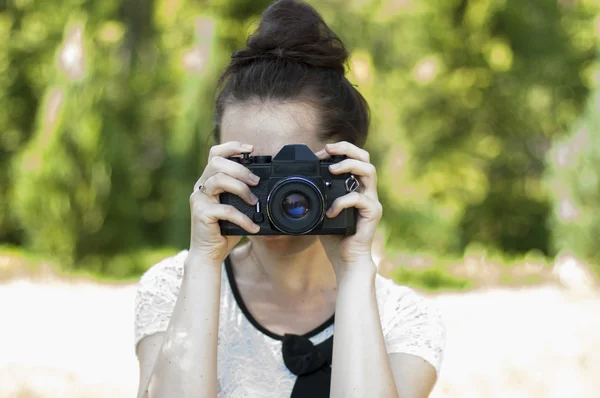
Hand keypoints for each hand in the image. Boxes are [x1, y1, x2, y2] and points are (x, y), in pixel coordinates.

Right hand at [189, 141, 261, 264]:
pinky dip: (243, 218)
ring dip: (241, 188)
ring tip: (253, 201)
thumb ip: (243, 193)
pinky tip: (253, 226)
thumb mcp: (236, 206)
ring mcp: (199, 199)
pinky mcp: (201, 213)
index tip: (251, 149)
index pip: (216, 154)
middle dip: (240, 169)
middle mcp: (201, 186)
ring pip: (219, 180)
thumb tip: (265, 184)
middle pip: (217, 163)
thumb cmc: (224, 229)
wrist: (209, 253)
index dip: (232, 147)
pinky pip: (226, 210)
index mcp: (209, 181)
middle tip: (255, 181)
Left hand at [315, 141, 381, 277]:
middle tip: (328, 150)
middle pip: (365, 157)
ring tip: (331, 169)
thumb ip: (317, 195)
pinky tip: (330, 211)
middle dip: (346, 148)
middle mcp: (366, 190)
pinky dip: (342, 201)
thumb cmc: (334, 236)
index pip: (354, 158)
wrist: (346, 260)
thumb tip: (296, 183)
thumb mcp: (321, 210)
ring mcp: (372, 200)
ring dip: (348, 165)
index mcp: (355, 186)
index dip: (339, 150)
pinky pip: (360, 199)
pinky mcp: (373, 213)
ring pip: (368, 170)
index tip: (319, 154)